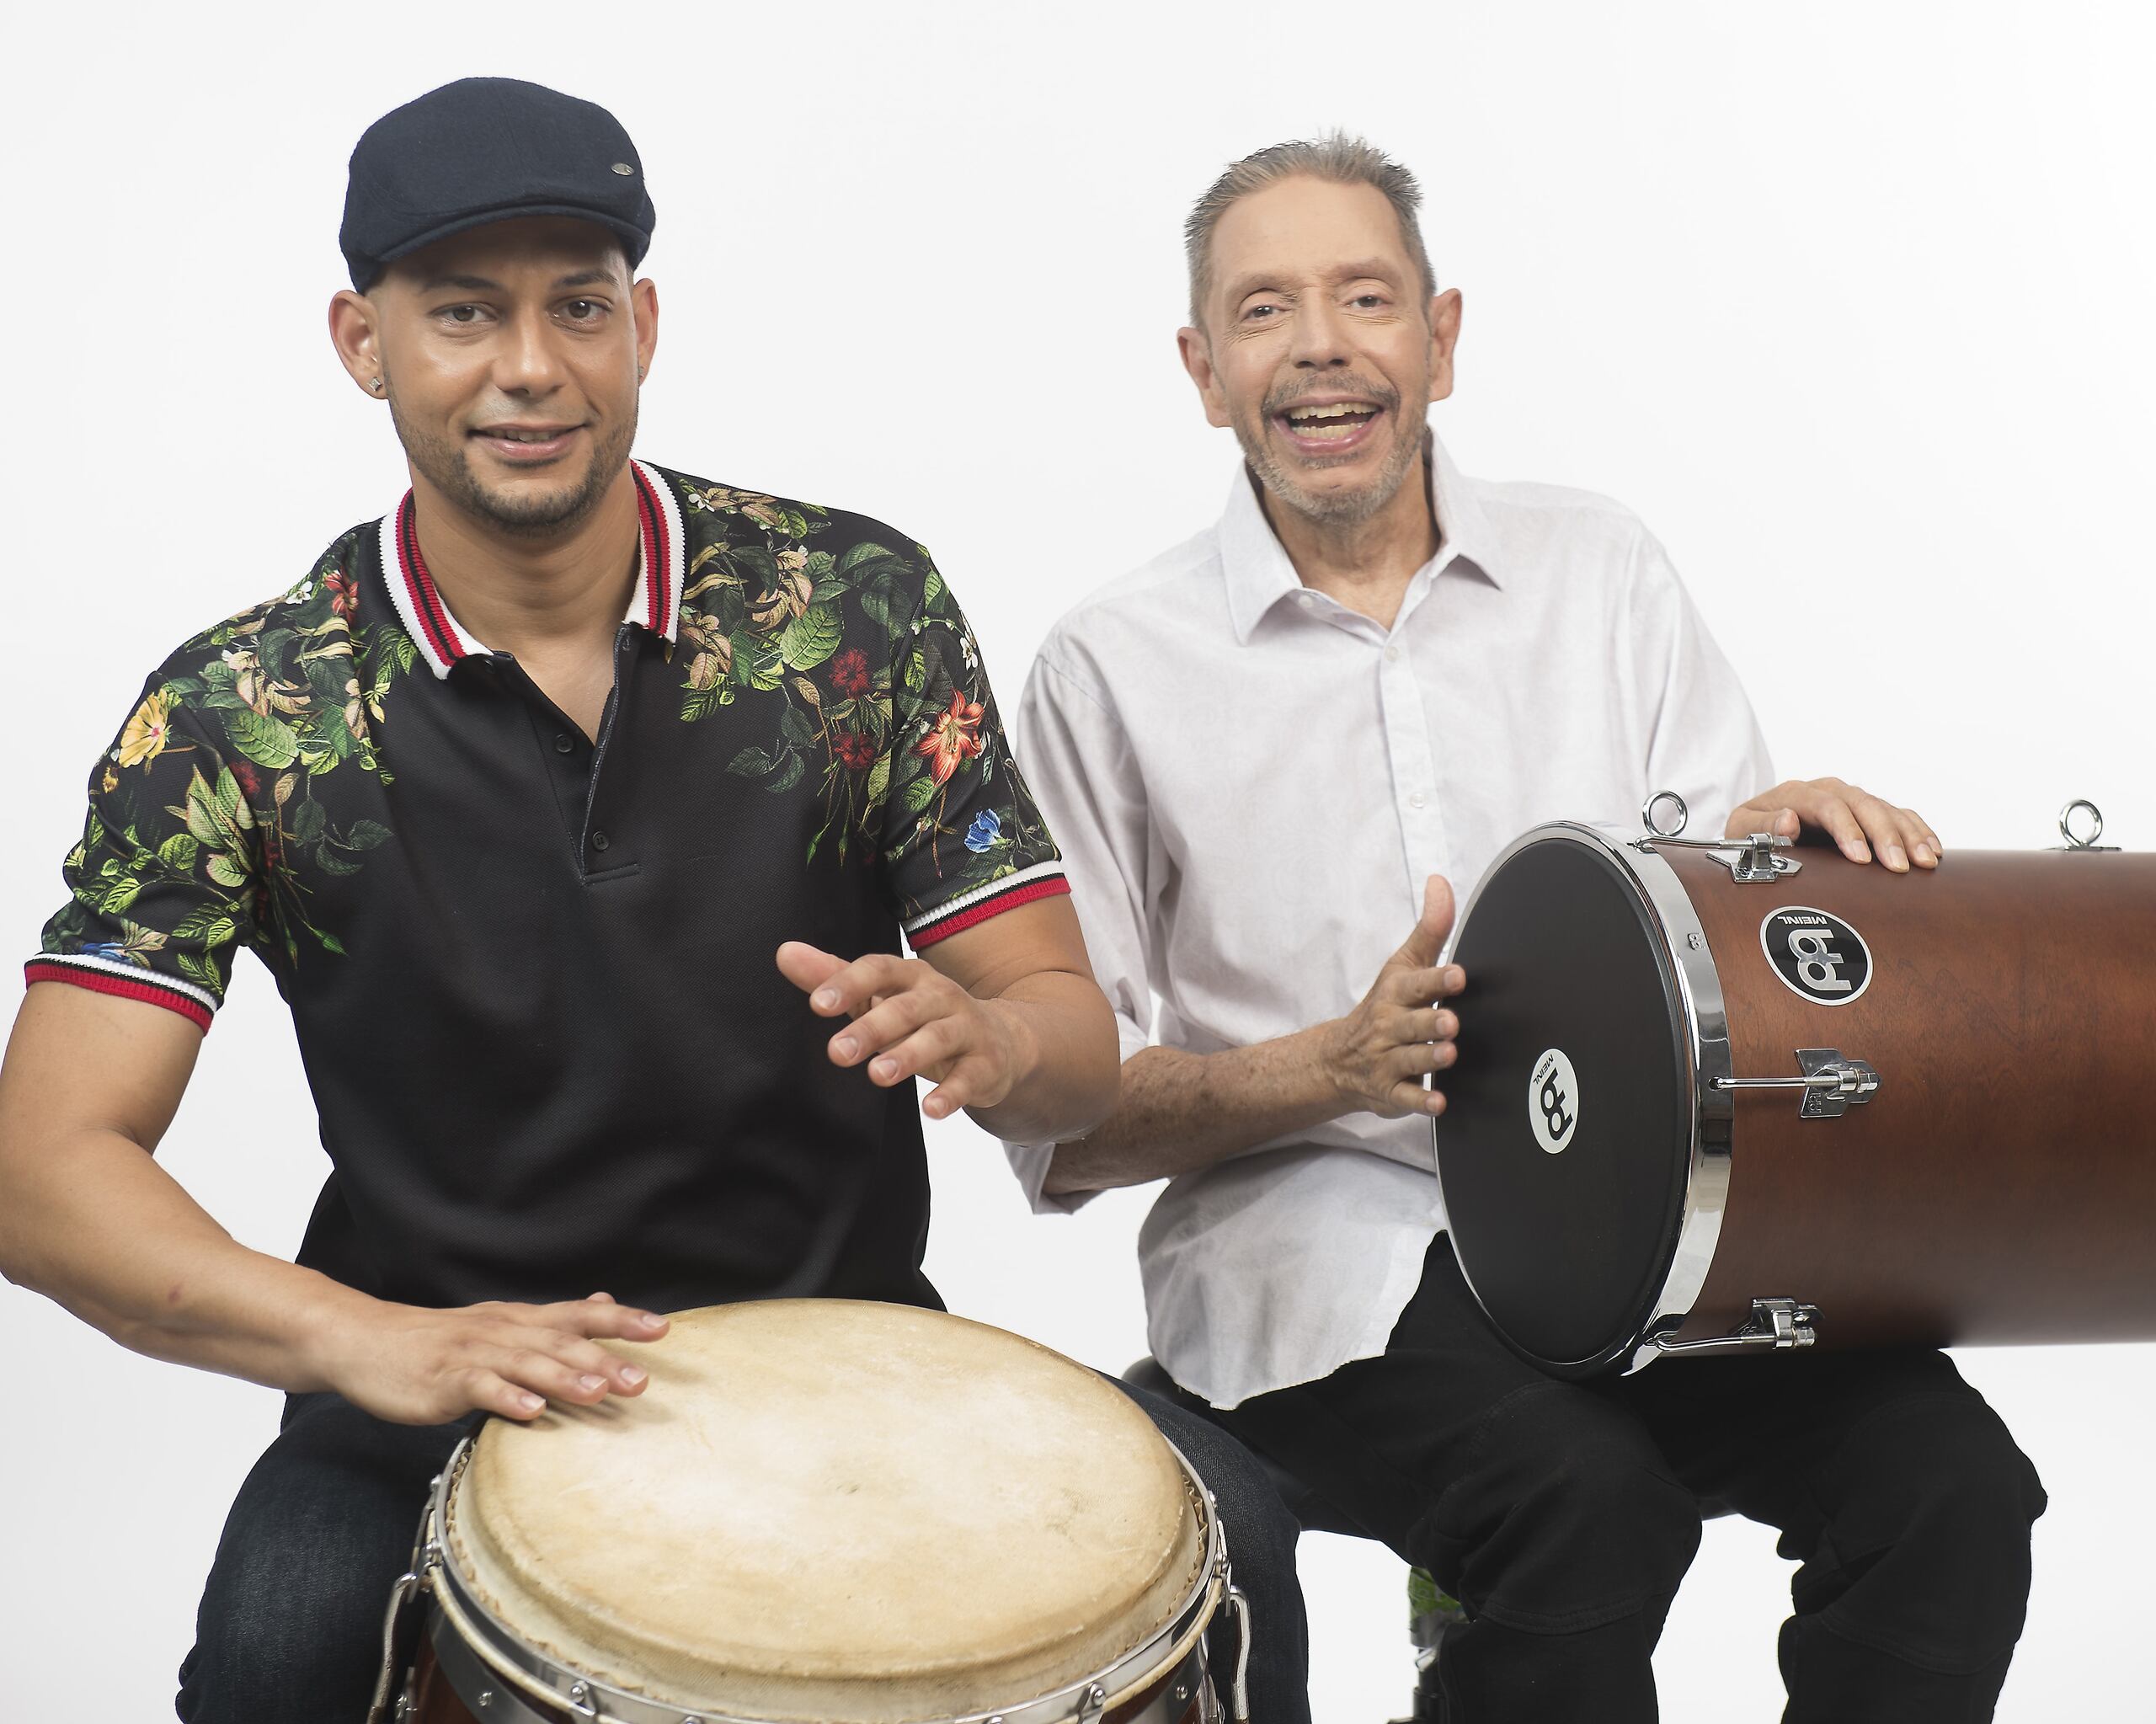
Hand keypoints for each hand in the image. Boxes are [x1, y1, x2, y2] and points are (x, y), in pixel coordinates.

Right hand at [315, 1290, 667, 1424]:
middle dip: (605, 1358)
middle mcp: (503, 1331)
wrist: (366, 1341)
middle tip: (643, 1380)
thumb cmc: (439, 1343)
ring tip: (599, 1392)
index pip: (579, 1314)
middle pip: (561, 1341)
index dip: (621, 1319)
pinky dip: (506, 1398)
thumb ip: (552, 1322)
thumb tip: (604, 1302)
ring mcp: (473, 1354)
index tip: (663, 1328)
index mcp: (521, 1320)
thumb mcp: (501, 1324)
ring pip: (526, 1363)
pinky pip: (479, 1388)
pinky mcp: (444, 1380)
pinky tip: (530, 1411)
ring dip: (564, 1377)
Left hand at [777, 941, 1028, 1121]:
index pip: (879, 970)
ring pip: (938, 1038)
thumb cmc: (924, 1015)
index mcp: (911, 975)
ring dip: (909, 1056)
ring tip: (878, 1074)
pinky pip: (970, 1078)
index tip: (817, 1004)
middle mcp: (942, 996)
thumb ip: (834, 977)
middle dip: (873, 1028)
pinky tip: (930, 1110)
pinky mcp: (986, 1064)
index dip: (849, 984)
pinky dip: (952, 1093)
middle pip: (907, 1007)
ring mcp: (967, 1029)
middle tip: (836, 1052)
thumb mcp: (881, 995)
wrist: (1000, 1040)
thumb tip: (784, 953)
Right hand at [1320, 875, 1464, 1119]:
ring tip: (1448, 1053)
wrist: (1340, 1059)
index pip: (1416, 984)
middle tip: (1450, 1021)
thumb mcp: (1402, 965)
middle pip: (1413, 1025)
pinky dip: (1421, 1101)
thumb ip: (1430, 928)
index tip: (1457, 975)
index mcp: (1396, 993)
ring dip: (1430, 1058)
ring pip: (1411, 1060)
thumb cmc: (1384, 1006)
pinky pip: (1406, 1098)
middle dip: (1430, 1023)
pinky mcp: (1390, 1091)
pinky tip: (1440, 1102)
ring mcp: (1388, 1060)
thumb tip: (1442, 881)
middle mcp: (1390, 1026)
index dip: (1436, 980)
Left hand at [1726, 777, 1941, 872]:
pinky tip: (1932, 849)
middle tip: (1899, 866)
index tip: (1861, 858)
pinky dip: (1917, 830)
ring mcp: (1850, 800)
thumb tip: (1788, 820)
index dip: (1847, 831)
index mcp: (1797, 793)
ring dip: (1909, 834)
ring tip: (1925, 861)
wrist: (1757, 829)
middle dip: (1884, 835)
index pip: (1828, 806)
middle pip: (1863, 805)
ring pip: (1885, 809)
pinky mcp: (1866, 812)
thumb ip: (1761, 826)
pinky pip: (1899, 814)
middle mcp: (1828, 791)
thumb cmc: (1749, 832)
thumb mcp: (1742, 830)